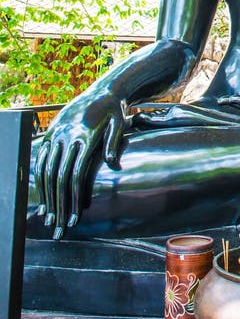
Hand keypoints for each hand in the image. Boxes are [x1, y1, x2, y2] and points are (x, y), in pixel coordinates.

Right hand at [34, 92, 124, 239]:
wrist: (102, 91)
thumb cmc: (115, 111)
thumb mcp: (120, 123)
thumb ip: (113, 142)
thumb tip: (112, 163)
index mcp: (85, 135)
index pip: (76, 174)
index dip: (73, 198)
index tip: (74, 218)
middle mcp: (67, 135)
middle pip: (59, 176)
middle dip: (58, 204)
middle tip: (58, 227)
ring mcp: (56, 134)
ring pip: (46, 169)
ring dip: (46, 195)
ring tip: (48, 217)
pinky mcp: (50, 133)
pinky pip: (41, 158)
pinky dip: (39, 178)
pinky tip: (42, 195)